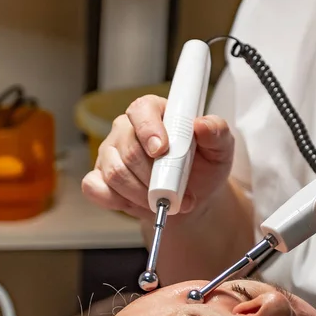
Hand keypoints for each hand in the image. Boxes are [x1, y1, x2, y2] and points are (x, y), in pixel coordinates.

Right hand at [82, 94, 234, 221]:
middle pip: (129, 149)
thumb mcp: (220, 149)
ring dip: (142, 194)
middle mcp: (127, 129)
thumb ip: (216, 133)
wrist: (191, 196)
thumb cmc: (204, 167)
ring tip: (165, 201)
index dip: (148, 129)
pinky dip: (118, 202)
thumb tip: (202, 125)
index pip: (142, 110)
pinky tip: (140, 205)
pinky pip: (95, 188)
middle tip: (177, 193)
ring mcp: (110, 152)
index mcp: (155, 112)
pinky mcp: (99, 177)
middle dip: (155, 178)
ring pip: (115, 173)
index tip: (161, 150)